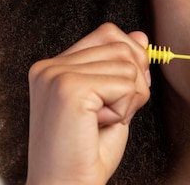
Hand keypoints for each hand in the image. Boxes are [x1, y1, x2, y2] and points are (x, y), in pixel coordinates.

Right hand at [26, 23, 150, 184]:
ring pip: (127, 65)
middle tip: (110, 114)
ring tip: (102, 122)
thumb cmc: (85, 155)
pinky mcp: (69, 88)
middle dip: (132, 83)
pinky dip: (124, 110)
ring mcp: (56, 74)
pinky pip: (125, 84)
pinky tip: (99, 126)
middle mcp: (49, 66)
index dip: (130, 59)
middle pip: (121, 46)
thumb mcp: (110, 103)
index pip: (106, 34)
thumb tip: (141, 36)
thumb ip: (120, 68)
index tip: (127, 91)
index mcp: (52, 67)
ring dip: (128, 99)